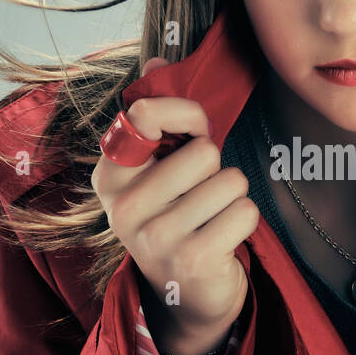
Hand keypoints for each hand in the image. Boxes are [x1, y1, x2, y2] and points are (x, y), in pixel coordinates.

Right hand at [91, 57, 259, 353]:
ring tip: (212, 215)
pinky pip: (244, 211)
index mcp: (111, 176)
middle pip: (203, 152)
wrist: (185, 295)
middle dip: (216, 167)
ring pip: (230, 180)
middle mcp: (124, 208)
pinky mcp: (192, 260)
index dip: (185, 113)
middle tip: (202, 191)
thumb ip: (158, 115)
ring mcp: (156, 238)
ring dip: (233, 195)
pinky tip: (223, 235)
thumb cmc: (177, 216)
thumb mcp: (158, 169)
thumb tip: (158, 60)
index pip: (145, 114)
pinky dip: (244, 220)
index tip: (195, 128)